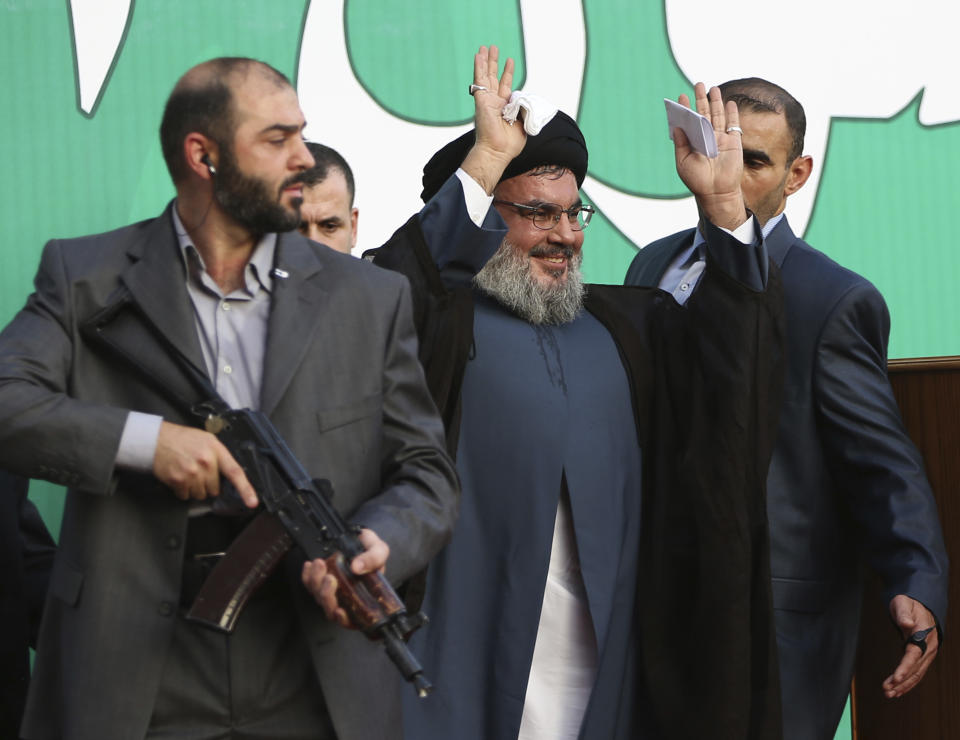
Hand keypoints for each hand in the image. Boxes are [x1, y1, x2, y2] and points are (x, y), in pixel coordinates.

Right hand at [152, 420, 257, 506]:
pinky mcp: (178, 480)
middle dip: (208, 484)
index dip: (246, 489)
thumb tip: (228, 474)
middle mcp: (206, 462)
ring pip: (200, 494)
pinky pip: (185, 496)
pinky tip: (179, 477)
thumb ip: (219, 455)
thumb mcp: (206, 439)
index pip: (235, 472)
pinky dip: (182, 491)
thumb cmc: (181, 439)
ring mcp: (192, 472)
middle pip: (215, 488)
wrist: (156, 439)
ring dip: (195, 488)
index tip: (252, 502)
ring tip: (188, 473)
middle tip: (198, 472)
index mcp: (216, 450)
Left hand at [301, 528, 389, 627]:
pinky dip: (306, 576)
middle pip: (330, 609)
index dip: (344, 620)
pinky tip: (310, 565)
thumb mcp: (379, 549)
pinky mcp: (320, 580)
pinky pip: (309, 584)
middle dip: (327, 595)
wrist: (360, 538)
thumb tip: (357, 568)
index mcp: (363, 597)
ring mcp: (332, 590)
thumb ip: (373, 558)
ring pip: (318, 597)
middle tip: (330, 577)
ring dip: (315, 582)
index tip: (339, 611)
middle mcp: (346, 597)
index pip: (353, 619)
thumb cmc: (371, 548)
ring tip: (320, 564)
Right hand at [461, 44, 525, 193]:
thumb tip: (524, 99)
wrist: (498, 151)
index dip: (507, 73)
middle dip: (494, 62)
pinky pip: (479, 80)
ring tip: (486, 47)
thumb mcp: (523, 122)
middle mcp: (494, 102)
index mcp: (504, 107)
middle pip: (493, 77)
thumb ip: (524, 108)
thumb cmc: (510, 144)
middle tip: (493, 48)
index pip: (505, 86)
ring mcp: (487, 100)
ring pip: (485, 76)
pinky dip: (479, 67)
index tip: (510, 61)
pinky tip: (478, 55)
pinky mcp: (481, 100)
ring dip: (486, 61)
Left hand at [673, 82, 746, 229]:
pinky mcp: (733, 142)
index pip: (689, 121)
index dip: (686, 109)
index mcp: (693, 141)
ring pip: (718, 116)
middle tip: (698, 84)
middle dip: (701, 99)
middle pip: (704, 113)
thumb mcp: (683, 162)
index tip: (681, 97)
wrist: (716, 192)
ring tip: (713, 88)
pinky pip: (733, 125)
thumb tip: (677, 127)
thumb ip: (680, 144)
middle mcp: (706, 137)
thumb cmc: (697, 181)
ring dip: (716, 102)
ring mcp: (720, 139)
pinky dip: (732, 113)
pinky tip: (728, 103)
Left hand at [882, 594, 938, 697]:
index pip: (914, 654)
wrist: (921, 606)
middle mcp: (928, 648)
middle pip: (915, 668)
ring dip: (903, 686)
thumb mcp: (904, 604)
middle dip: (901, 682)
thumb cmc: (909, 604)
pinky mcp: (922, 657)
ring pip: (916, 674)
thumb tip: (906, 623)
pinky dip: (908, 683)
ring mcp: (927, 654)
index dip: (905, 667)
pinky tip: (898, 690)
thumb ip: (904, 613)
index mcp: (924, 635)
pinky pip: (916, 673)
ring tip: (889, 694)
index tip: (896, 678)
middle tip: (886, 690)